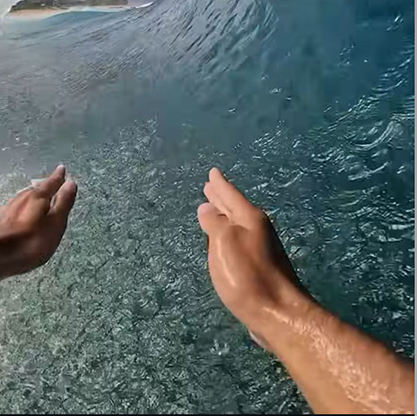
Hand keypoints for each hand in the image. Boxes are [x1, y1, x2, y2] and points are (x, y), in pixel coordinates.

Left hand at [0, 165, 76, 275]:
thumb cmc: (30, 242)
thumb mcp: (55, 224)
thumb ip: (63, 203)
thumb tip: (71, 183)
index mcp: (37, 197)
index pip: (51, 182)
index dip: (58, 177)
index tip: (62, 169)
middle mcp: (22, 198)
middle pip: (37, 188)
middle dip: (46, 186)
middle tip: (53, 183)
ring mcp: (9, 208)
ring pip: (25, 197)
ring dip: (33, 196)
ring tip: (40, 197)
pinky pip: (16, 207)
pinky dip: (23, 207)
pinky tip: (21, 212)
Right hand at [198, 168, 307, 340]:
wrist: (279, 313)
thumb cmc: (248, 275)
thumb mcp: (224, 243)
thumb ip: (214, 223)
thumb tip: (207, 208)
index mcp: (250, 219)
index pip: (231, 195)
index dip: (220, 184)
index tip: (213, 172)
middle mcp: (258, 229)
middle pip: (235, 208)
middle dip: (222, 198)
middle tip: (210, 186)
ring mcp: (261, 248)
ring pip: (238, 224)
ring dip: (225, 215)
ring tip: (214, 209)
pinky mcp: (261, 267)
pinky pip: (240, 240)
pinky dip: (229, 233)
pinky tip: (225, 240)